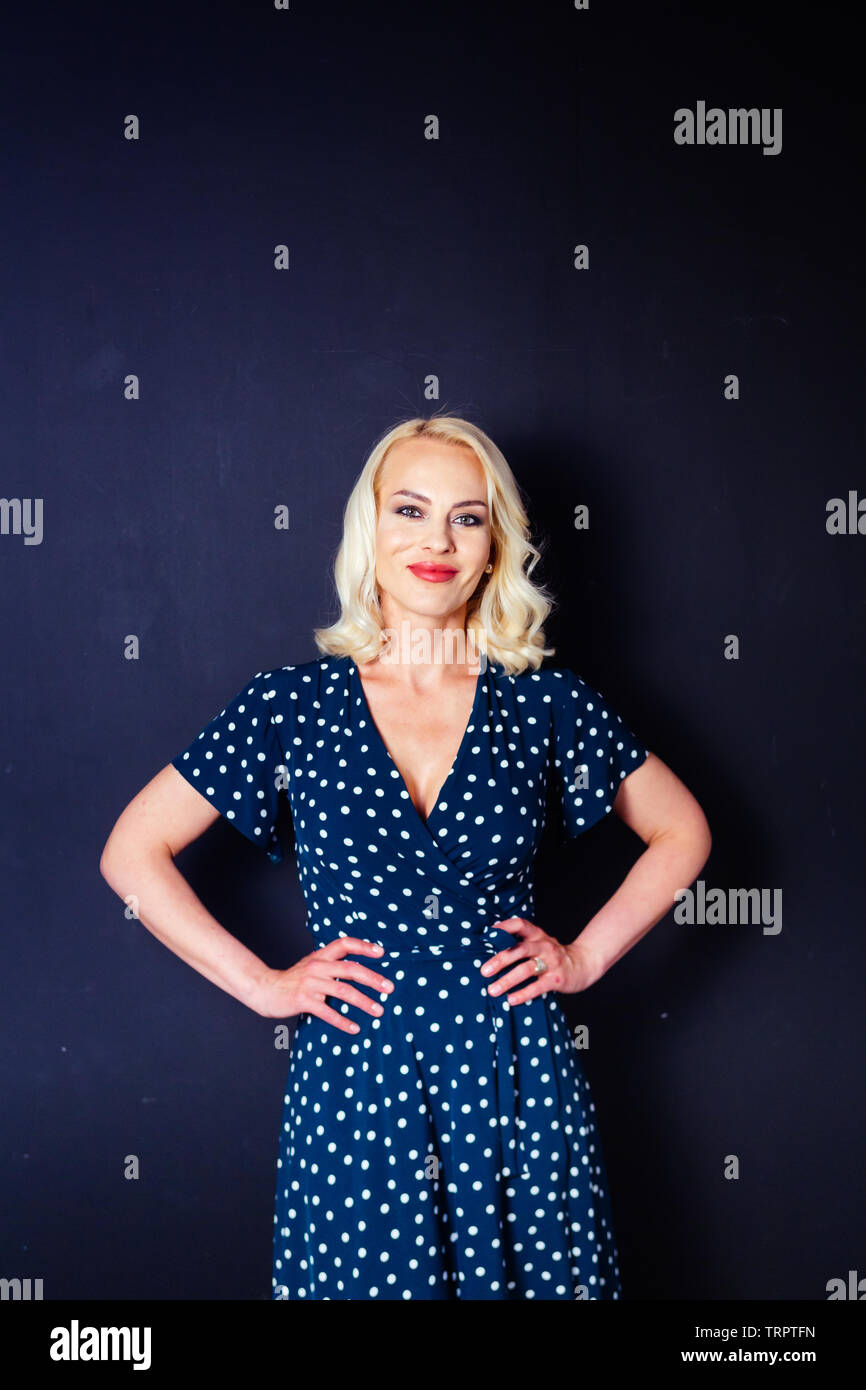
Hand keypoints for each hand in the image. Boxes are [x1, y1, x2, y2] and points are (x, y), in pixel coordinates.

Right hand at [249, 936, 393, 1032]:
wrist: (265, 989)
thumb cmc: (293, 979)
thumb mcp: (312, 964)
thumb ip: (331, 963)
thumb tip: (359, 969)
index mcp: (320, 956)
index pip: (345, 944)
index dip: (364, 946)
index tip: (382, 953)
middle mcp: (316, 966)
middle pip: (350, 969)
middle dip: (373, 979)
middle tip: (390, 988)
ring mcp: (310, 983)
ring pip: (343, 990)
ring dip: (363, 1002)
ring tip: (378, 1011)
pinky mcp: (303, 1000)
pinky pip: (327, 1012)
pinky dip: (343, 1021)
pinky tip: (355, 1028)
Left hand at [479, 917, 596, 1005]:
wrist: (584, 964)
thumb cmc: (552, 955)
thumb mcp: (539, 944)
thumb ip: (520, 944)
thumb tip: (487, 953)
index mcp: (537, 935)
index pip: (520, 924)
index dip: (504, 927)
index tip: (487, 935)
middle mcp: (544, 946)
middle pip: (520, 949)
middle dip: (500, 960)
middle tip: (484, 971)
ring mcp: (551, 962)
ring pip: (527, 969)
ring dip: (508, 980)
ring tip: (492, 990)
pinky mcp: (557, 979)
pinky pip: (538, 987)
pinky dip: (523, 994)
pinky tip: (511, 1000)